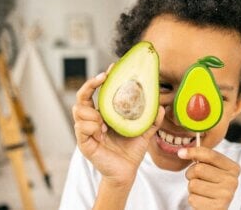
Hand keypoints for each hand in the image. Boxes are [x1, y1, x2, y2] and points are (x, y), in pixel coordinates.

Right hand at [73, 65, 164, 186]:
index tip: (111, 69)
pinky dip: (91, 126)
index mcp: (104, 114)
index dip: (100, 80)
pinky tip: (102, 132)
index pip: (96, 93)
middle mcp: (92, 119)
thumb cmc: (131, 150)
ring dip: (92, 112)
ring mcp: (86, 130)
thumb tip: (161, 107)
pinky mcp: (84, 142)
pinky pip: (81, 128)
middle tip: (103, 78)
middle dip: (89, 85)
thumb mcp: (143, 132)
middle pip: (81, 97)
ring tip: (105, 122)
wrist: (126, 172)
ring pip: (79, 110)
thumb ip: (151, 120)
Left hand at [178, 147, 239, 209]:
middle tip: (196, 178)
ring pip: (193, 184)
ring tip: (200, 190)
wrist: (214, 206)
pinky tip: (201, 200)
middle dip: (191, 173)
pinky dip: (193, 199)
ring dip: (191, 188)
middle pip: (198, 169)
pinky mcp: (218, 208)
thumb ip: (202, 155)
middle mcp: (232, 181)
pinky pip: (192, 198)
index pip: (210, 155)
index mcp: (233, 168)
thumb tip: (182, 152)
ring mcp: (226, 195)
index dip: (193, 152)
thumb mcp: (210, 166)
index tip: (181, 153)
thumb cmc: (210, 183)